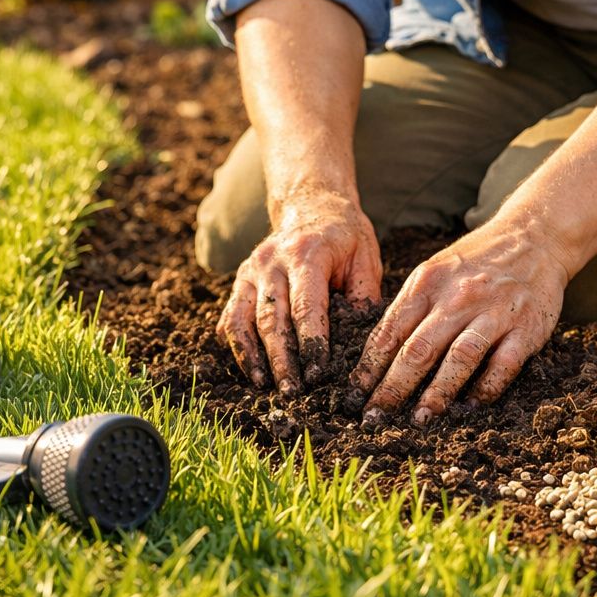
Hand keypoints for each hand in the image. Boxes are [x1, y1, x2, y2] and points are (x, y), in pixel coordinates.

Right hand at [218, 190, 381, 393]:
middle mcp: (270, 261)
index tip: (318, 374)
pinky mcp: (239, 280)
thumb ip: (364, 297)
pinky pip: (231, 317)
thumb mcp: (365, 257)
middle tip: (292, 391)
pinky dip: (237, 345)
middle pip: (270, 318)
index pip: (305, 306)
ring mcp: (250, 270)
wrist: (311, 205)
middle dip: (281, 359)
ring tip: (264, 385)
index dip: (311, 343)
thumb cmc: (345, 236)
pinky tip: (249, 368)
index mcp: (306, 254)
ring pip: (243, 320)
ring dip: (252, 357)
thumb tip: (364, 343)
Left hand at [348, 220, 572, 423]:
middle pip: (419, 349)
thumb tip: (377, 352)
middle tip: (376, 417)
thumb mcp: (434, 271)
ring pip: (459, 358)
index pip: (390, 331)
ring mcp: (494, 312)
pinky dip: (486, 388)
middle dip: (393, 388)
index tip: (355, 394)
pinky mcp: (526, 328)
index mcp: (428, 283)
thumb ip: (409, 307)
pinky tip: (470, 407)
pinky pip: (503, 365)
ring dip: (437, 393)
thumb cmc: (476, 261)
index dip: (370, 366)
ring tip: (420, 420)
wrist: (534, 238)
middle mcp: (458, 297)